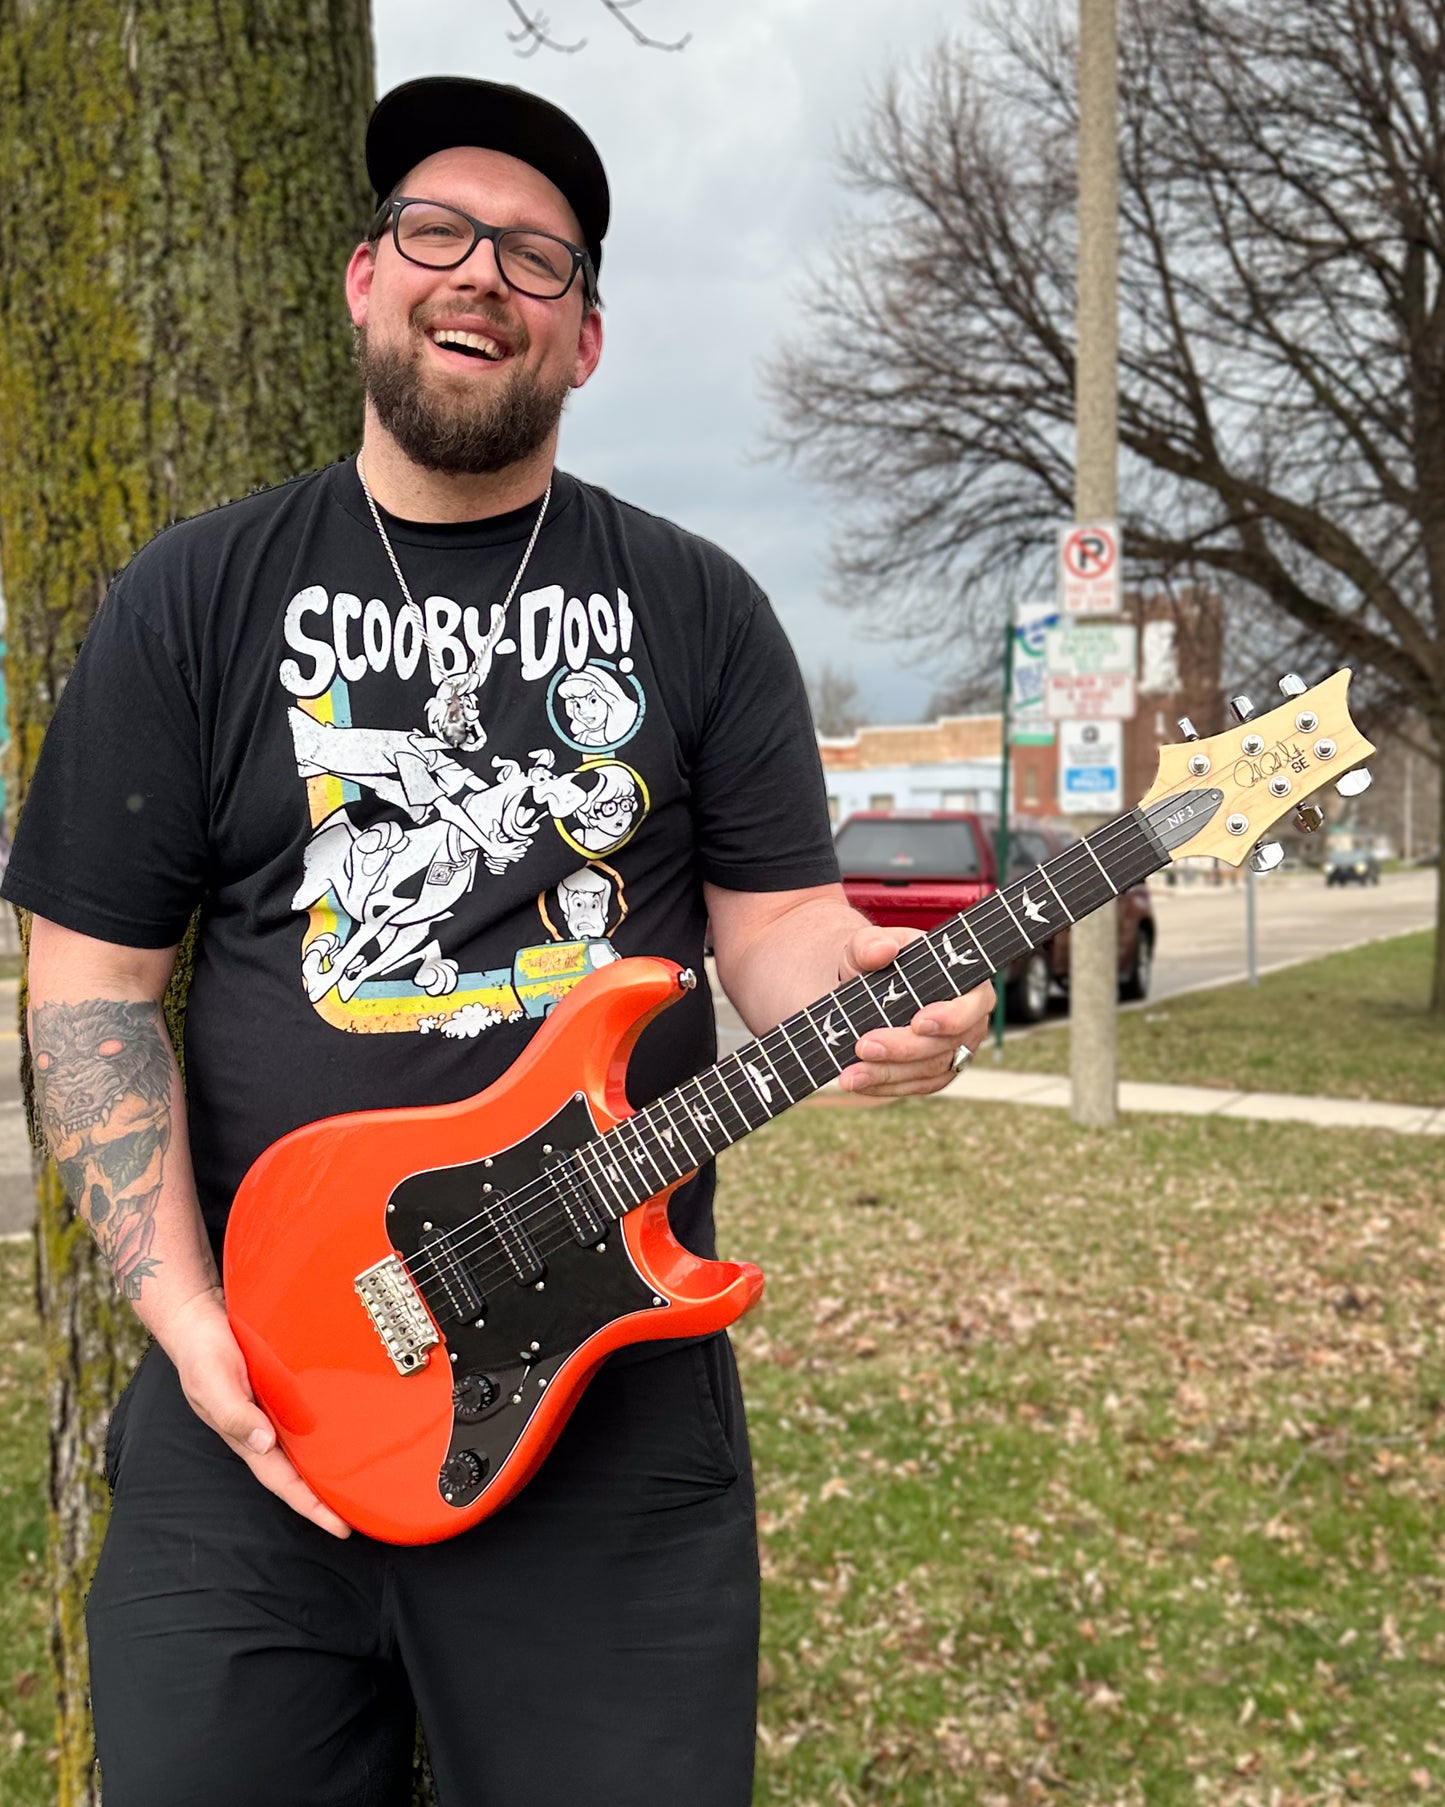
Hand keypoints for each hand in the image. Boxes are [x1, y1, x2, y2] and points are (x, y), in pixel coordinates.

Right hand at [162, 1288, 352, 1537]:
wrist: (200, 1320)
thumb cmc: (202, 1354)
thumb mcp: (213, 1383)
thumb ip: (234, 1414)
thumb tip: (262, 1442)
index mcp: (246, 1438)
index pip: (283, 1482)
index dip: (310, 1506)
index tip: (339, 1527)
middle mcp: (264, 1430)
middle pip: (300, 1472)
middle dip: (327, 1496)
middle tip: (365, 1512)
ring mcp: (274, 1411)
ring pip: (307, 1448)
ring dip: (330, 1464)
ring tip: (363, 1481)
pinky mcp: (284, 1389)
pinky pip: (310, 1417)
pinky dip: (328, 1429)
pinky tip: (349, 1430)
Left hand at [837, 926, 993, 1097]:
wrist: (859, 986)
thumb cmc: (873, 961)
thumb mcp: (865, 945)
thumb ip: (871, 944)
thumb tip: (882, 950)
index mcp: (966, 981)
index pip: (975, 1003)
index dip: (952, 1017)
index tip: (918, 1022)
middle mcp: (967, 1019)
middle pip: (947, 1044)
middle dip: (904, 1049)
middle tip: (864, 1046)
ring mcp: (953, 1049)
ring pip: (930, 1071)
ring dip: (888, 1074)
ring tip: (851, 1074)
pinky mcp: (932, 1072)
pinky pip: (914, 1086)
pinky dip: (884, 1086)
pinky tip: (858, 1081)